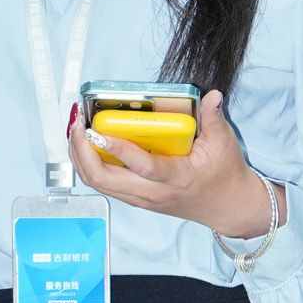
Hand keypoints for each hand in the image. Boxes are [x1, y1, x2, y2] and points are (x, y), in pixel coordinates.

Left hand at [66, 91, 279, 237]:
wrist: (226, 207)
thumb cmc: (224, 175)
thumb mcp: (223, 145)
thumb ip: (213, 119)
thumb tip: (211, 95)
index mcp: (176, 179)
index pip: (142, 167)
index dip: (117, 150)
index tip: (98, 132)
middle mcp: (153, 193)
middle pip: (105, 180)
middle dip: (83, 152)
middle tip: (78, 125)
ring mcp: (141, 199)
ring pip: (99, 184)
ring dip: (81, 158)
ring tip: (75, 131)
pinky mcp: (135, 198)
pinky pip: (104, 184)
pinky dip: (89, 165)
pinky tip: (85, 145)